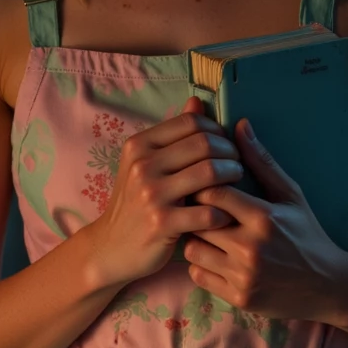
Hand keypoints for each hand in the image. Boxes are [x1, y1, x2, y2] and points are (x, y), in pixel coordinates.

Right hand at [85, 96, 243, 288]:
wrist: (110, 247)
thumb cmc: (135, 202)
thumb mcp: (145, 163)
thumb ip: (173, 134)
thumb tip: (197, 101)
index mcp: (140, 145)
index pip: (191, 123)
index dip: (216, 131)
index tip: (225, 145)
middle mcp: (143, 165)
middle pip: (204, 144)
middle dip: (230, 153)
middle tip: (237, 165)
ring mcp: (151, 194)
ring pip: (210, 172)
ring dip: (232, 176)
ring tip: (236, 184)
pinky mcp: (162, 224)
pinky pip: (208, 212)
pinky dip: (223, 213)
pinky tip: (225, 216)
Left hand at [185, 118, 347, 322]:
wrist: (327, 286)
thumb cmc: (307, 234)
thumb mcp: (291, 196)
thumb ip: (262, 162)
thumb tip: (240, 125)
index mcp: (264, 218)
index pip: (213, 193)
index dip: (204, 187)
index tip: (206, 187)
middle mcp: (251, 248)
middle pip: (198, 221)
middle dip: (197, 214)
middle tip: (202, 211)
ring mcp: (243, 276)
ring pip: (192, 249)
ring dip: (196, 240)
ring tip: (210, 235)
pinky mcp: (238, 297)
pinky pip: (197, 275)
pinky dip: (202, 265)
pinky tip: (218, 258)